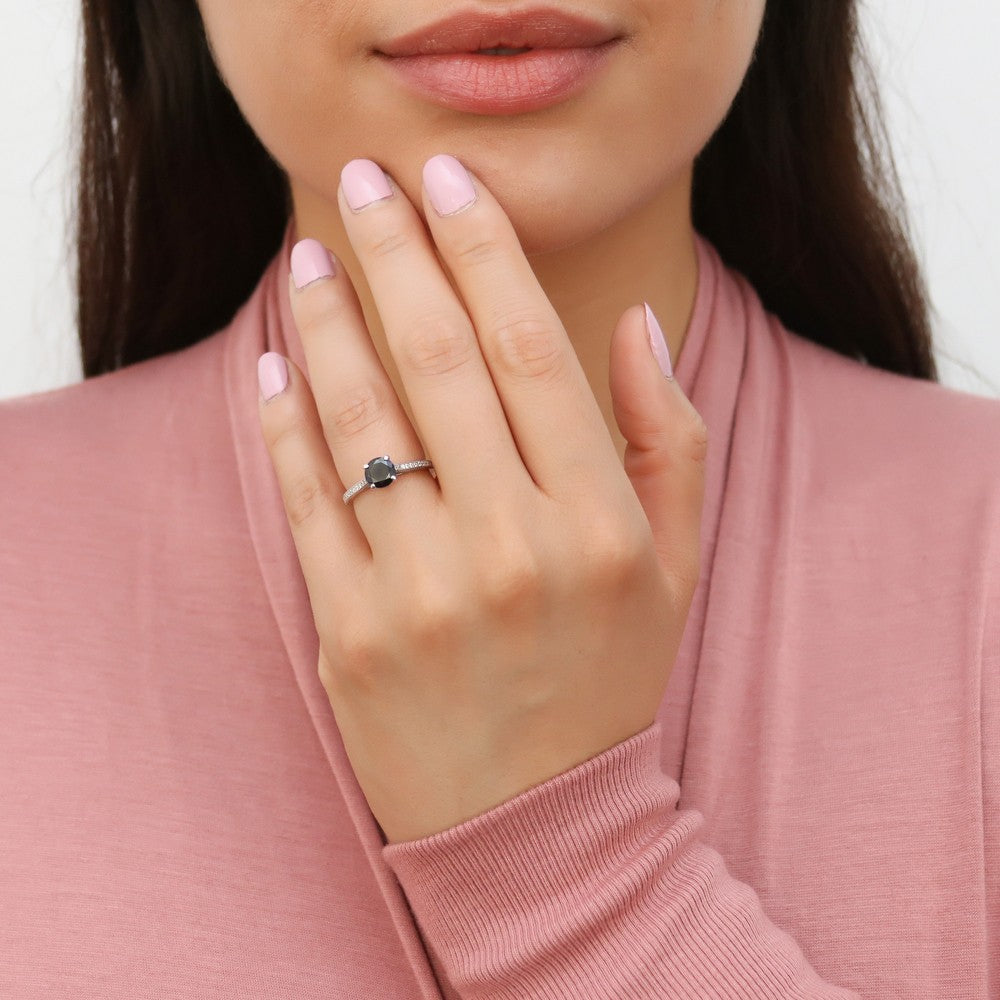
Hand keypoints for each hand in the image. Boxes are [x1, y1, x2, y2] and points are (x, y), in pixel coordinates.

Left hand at [257, 155, 706, 844]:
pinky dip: (285, 424)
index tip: (450, 180)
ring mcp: (423, 592)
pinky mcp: (353, 633)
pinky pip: (308, 502)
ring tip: (309, 256)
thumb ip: (664, 438)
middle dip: (395, 251)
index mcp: (598, 523)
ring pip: (361, 418)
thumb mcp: (675, 567)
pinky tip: (276, 365)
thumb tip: (635, 323)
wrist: (537, 824)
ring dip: (326, 321)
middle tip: (364, 180)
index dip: (484, 250)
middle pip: (437, 360)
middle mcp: (512, 548)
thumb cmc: (606, 681)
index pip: (531, 349)